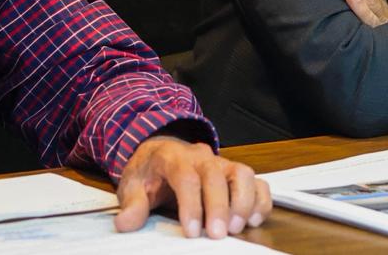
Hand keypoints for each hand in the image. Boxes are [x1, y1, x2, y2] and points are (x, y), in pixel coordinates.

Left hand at [113, 136, 270, 237]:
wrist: (159, 152)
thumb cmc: (150, 171)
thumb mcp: (133, 185)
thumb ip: (132, 204)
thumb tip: (126, 223)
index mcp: (173, 157)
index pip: (186, 177)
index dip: (190, 205)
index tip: (191, 231)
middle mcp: (201, 157)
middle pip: (216, 174)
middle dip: (219, 206)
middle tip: (217, 234)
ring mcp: (221, 163)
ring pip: (242, 173)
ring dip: (244, 201)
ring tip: (237, 227)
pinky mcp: (235, 173)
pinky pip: (256, 181)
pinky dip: (260, 200)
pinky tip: (252, 220)